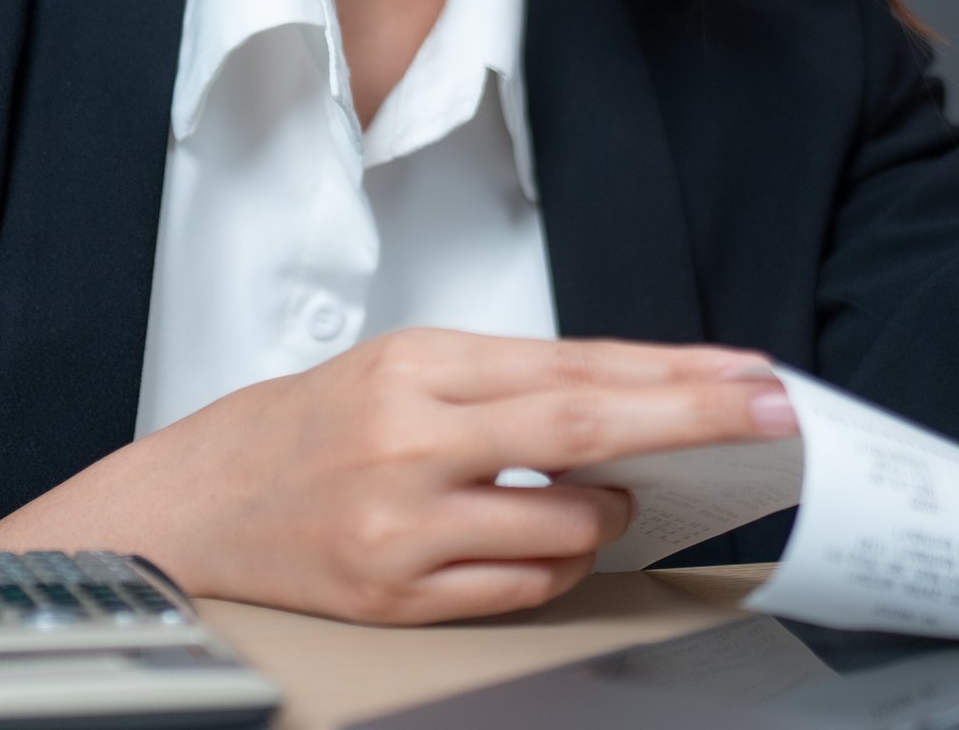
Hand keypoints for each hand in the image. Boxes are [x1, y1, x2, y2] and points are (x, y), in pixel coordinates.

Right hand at [0, 329, 793, 624]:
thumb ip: (504, 382)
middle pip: (583, 426)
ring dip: (613, 511)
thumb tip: (625, 398)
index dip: (674, 373)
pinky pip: (519, 587)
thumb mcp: (396, 367)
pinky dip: (558, 562)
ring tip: (618, 496)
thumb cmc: (299, 430)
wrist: (189, 507)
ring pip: (562, 523)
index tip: (750, 375)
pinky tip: (559, 540)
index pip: (575, 365)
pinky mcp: (395, 594)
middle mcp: (410, 439)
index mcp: (416, 366)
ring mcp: (402, 524)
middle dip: (692, 419)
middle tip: (769, 414)